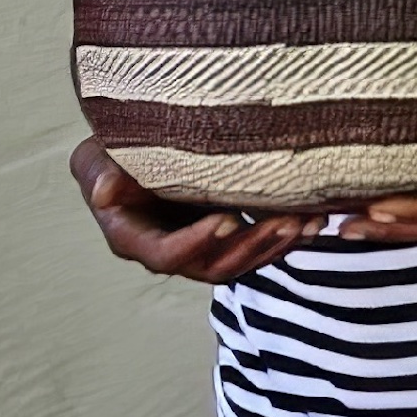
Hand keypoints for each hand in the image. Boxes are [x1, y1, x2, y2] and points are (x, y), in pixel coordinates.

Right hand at [70, 137, 321, 282]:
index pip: (166, 254)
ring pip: (243, 261)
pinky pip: (259, 248)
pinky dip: (286, 238)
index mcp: (134, 239)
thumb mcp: (100, 156)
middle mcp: (171, 252)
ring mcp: (202, 249)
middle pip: (214, 265)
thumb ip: (101, 173)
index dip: (197, 242)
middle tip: (285, 221)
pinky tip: (316, 221)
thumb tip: (102, 194)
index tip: (228, 220)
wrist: (139, 152)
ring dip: (276, 245)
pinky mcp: (227, 239)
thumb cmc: (115, 152)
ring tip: (307, 222)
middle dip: (251, 246)